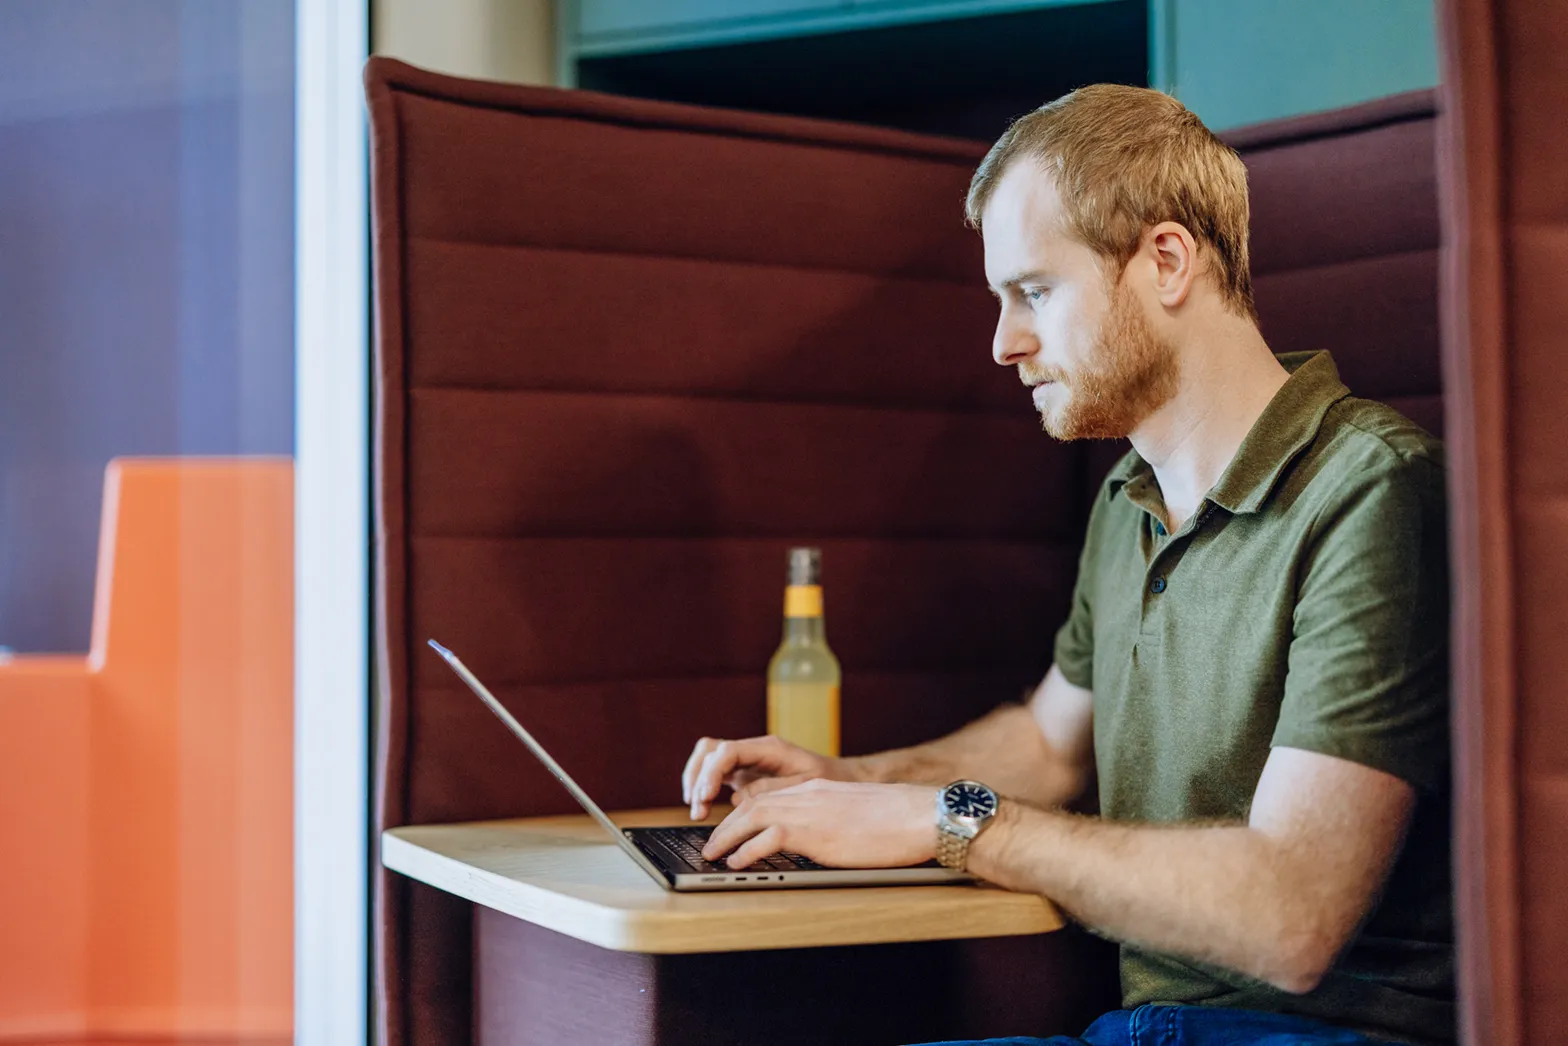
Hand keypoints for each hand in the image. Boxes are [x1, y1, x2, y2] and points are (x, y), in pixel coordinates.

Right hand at [682, 734, 856, 819]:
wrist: (842, 778)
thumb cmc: (829, 781)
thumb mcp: (807, 786)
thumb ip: (772, 790)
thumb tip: (738, 799)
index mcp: (769, 748)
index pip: (728, 751)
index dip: (712, 772)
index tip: (705, 795)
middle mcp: (754, 751)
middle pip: (710, 752)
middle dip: (698, 778)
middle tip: (697, 809)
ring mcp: (747, 761)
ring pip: (707, 760)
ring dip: (696, 782)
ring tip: (697, 811)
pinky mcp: (744, 774)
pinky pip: (715, 774)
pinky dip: (704, 789)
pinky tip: (704, 809)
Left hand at [702, 779, 938, 869]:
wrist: (923, 816)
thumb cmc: (901, 822)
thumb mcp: (857, 815)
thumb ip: (833, 820)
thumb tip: (822, 839)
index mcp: (819, 789)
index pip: (770, 796)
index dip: (745, 814)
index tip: (731, 830)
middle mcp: (810, 794)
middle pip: (753, 804)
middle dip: (727, 826)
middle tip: (710, 845)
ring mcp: (811, 809)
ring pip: (753, 816)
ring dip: (727, 837)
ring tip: (713, 855)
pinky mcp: (816, 830)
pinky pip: (768, 837)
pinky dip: (747, 851)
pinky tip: (737, 863)